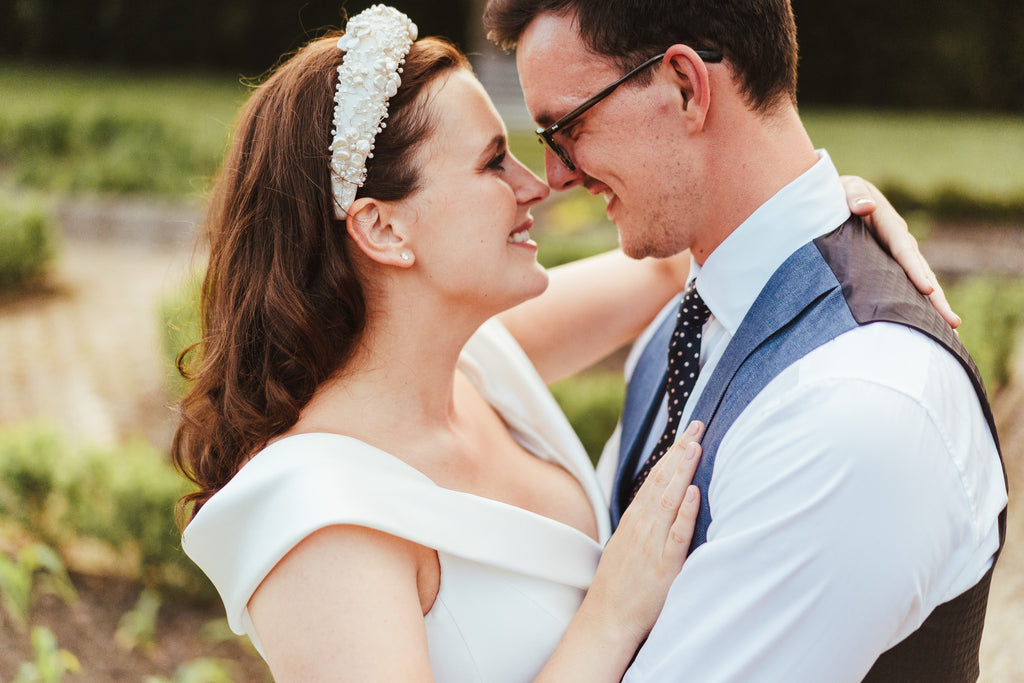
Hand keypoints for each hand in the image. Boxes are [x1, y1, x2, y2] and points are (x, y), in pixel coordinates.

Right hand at [586, 421, 703, 643]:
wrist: (607, 618)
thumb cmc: (622, 584)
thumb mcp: (629, 543)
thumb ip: (646, 522)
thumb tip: (665, 499)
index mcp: (636, 519)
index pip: (656, 477)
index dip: (672, 453)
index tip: (688, 431)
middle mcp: (643, 526)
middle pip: (663, 480)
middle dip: (681, 451)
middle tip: (697, 425)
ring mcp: (652, 544)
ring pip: (669, 500)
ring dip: (683, 471)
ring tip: (695, 446)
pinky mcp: (665, 566)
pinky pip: (677, 535)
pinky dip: (685, 512)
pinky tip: (695, 493)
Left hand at [841, 176, 959, 328]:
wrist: (840, 198)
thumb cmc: (841, 194)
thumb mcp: (847, 189)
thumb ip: (854, 196)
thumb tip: (865, 207)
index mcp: (890, 227)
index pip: (905, 252)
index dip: (915, 271)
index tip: (927, 290)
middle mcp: (899, 243)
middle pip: (921, 273)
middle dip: (937, 299)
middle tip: (953, 323)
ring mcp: (896, 257)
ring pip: (918, 283)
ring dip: (933, 307)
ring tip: (951, 332)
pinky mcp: (889, 266)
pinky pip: (904, 287)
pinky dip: (916, 305)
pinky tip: (926, 326)